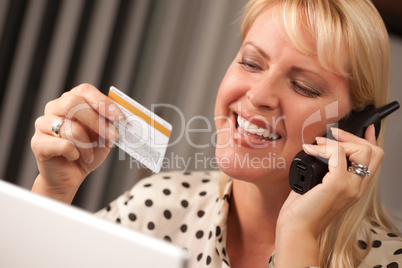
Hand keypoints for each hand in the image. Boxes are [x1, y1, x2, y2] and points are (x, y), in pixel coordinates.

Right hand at [31, 84, 122, 202]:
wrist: (70, 175)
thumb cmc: (86, 153)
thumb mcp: (105, 138)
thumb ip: (111, 125)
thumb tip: (121, 118)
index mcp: (72, 101)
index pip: (85, 91)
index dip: (102, 101)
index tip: (118, 116)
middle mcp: (55, 108)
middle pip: (73, 103)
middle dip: (97, 121)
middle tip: (112, 135)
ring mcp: (43, 124)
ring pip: (69, 127)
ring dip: (86, 145)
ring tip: (89, 154)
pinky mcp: (37, 142)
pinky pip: (62, 144)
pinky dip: (74, 153)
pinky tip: (74, 157)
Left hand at [274, 125, 383, 265]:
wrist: (297, 229)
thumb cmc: (302, 210)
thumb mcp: (317, 186)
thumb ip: (324, 170)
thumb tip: (318, 151)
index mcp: (355, 187)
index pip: (374, 160)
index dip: (371, 139)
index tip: (366, 127)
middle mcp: (357, 187)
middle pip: (372, 151)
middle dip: (352, 137)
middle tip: (332, 135)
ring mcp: (350, 187)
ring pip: (361, 150)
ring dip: (338, 142)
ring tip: (317, 145)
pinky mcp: (337, 185)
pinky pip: (337, 155)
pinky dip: (323, 148)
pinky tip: (309, 150)